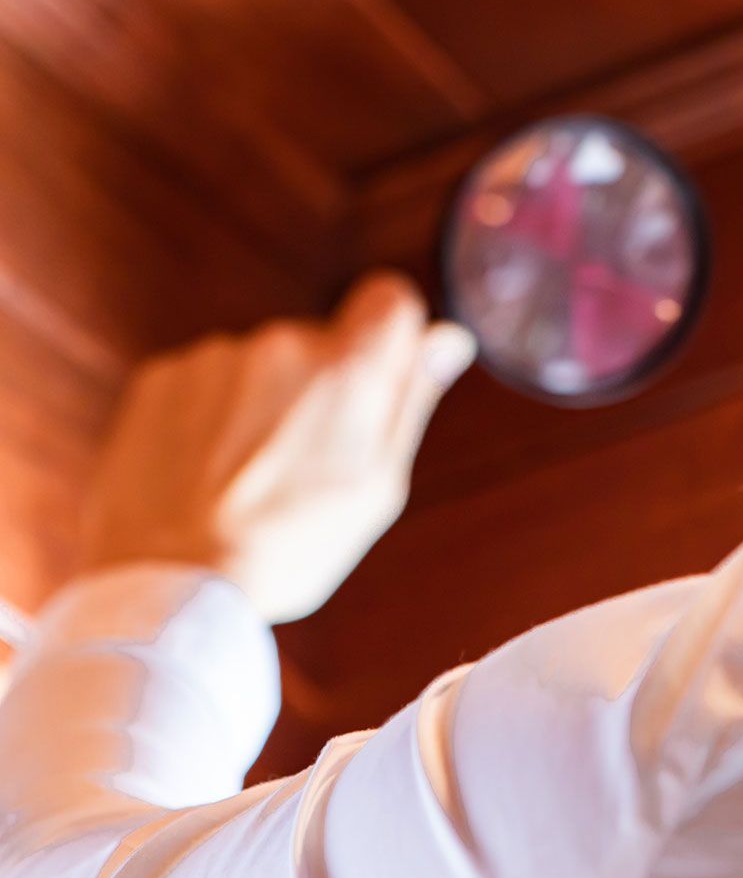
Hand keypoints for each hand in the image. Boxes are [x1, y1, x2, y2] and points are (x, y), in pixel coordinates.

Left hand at [78, 273, 475, 622]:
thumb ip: (411, 399)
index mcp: (347, 370)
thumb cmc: (290, 544)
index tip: (379, 377)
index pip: (389, 298)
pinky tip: (204, 469)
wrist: (172, 579)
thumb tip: (447, 338)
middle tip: (303, 462)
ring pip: (261, 365)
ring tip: (245, 474)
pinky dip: (209, 414)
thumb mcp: (378, 486)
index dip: (391, 334)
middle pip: (321, 342)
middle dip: (321, 387)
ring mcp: (215, 357)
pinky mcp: (161, 375)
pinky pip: (206, 379)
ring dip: (262, 403)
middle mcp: (282, 344)